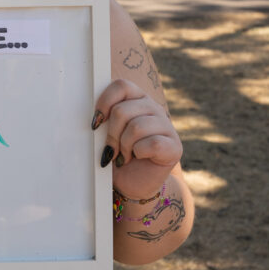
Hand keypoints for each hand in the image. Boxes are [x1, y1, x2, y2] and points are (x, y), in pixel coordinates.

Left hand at [93, 78, 182, 199]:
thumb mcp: (105, 134)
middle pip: (123, 110)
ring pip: (136, 127)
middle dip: (111, 134)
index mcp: (137, 99)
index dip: (105, 102)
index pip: (122, 85)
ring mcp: (167, 126)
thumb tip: (93, 117)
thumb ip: (103, 119)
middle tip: (111, 149)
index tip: (95, 123)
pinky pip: (151, 144)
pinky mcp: (175, 146)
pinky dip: (138, 153)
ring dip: (124, 146)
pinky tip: (137, 158)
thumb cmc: (116, 155)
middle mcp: (153, 108)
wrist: (132, 184)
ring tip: (123, 155)